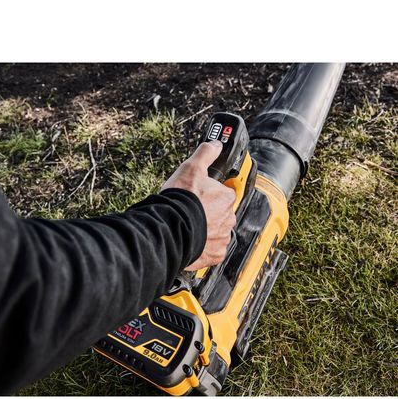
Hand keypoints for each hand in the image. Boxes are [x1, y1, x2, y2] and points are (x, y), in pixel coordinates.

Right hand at [161, 140, 235, 270]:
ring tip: (188, 226)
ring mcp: (222, 238)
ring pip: (217, 232)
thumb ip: (205, 154)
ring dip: (206, 230)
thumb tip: (215, 144)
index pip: (223, 193)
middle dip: (208, 213)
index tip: (198, 196)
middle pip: (221, 214)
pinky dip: (204, 247)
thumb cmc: (180, 200)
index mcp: (226, 197)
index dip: (209, 194)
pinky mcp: (214, 255)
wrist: (169, 228)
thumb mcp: (191, 168)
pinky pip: (212, 250)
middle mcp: (228, 218)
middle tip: (191, 211)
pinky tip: (191, 241)